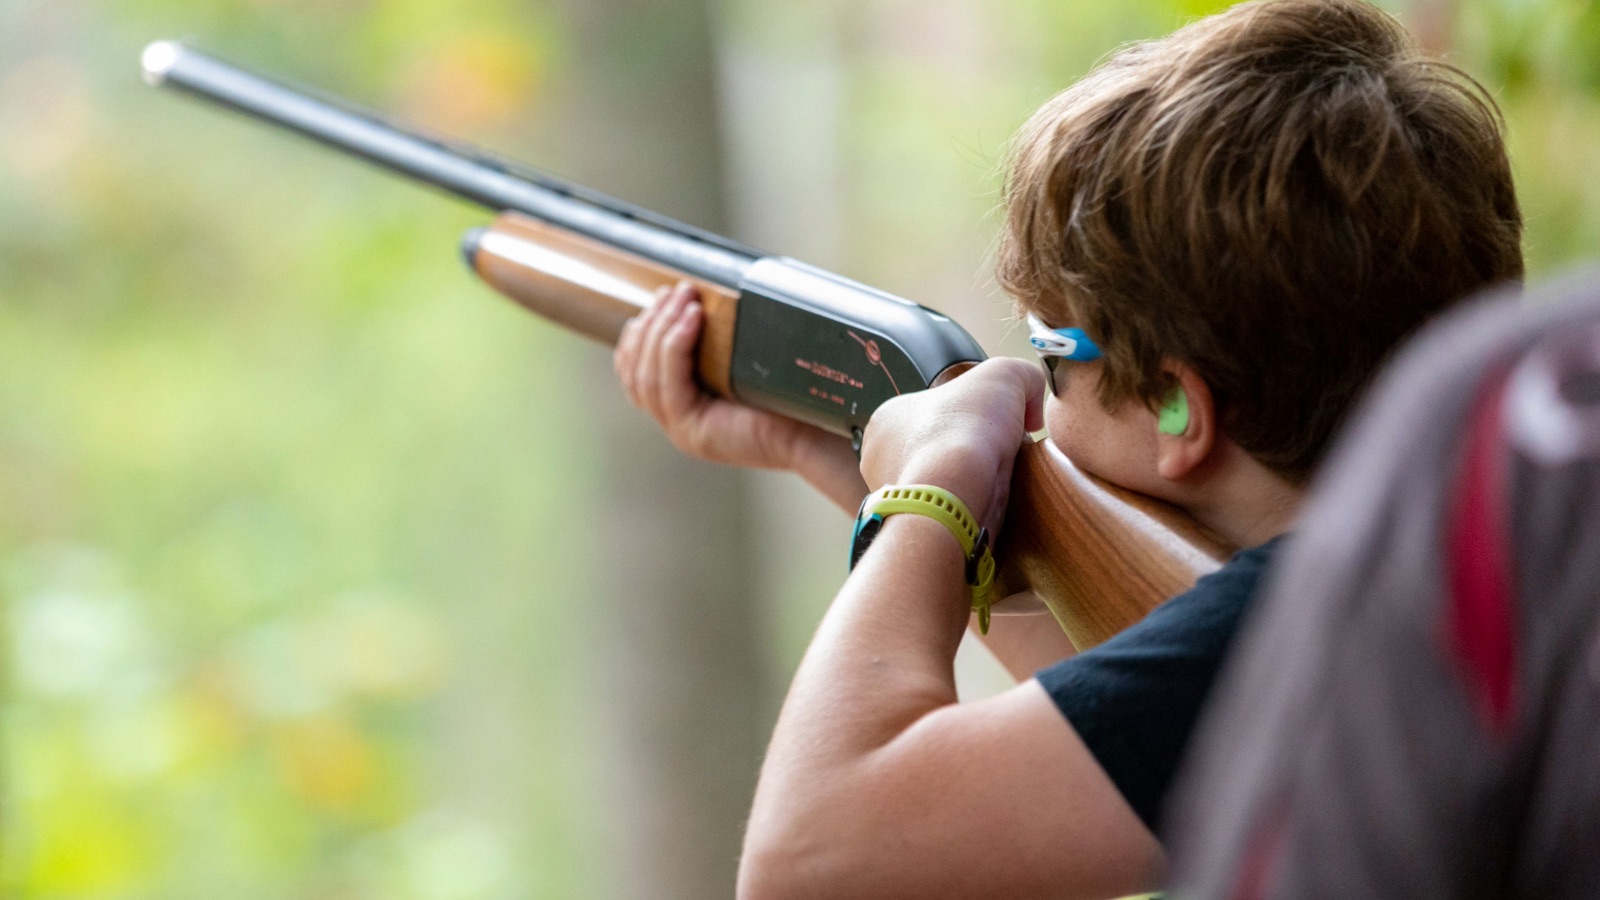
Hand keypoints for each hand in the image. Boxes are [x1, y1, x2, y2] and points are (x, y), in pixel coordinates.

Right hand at [614, 281, 866, 509]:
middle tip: (676, 290)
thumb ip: (719, 342)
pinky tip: (692, 318)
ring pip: (646, 375)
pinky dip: (675, 346)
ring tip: (685, 296)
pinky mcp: (692, 432)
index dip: (640, 334)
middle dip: (651, 323)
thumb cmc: (792, 394)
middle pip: (637, 370)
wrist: (818, 431)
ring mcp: (682, 430)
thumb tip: (701, 297)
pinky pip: (667, 384)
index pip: (637, 372)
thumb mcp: (746, 362)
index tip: (660, 298)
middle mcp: (678, 421)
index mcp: (687, 407)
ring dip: (661, 328)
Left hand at [859, 357, 1044, 533]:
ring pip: (941, 488)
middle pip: (939, 453)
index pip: (936, 417)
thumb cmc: (962, 429)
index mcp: (887, 419)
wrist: (951, 491)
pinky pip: (944, 518)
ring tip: (994, 484)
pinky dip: (968, 513)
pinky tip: (984, 507)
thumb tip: (1032, 412)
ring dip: (971, 486)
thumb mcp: (1005, 376)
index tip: (997, 428)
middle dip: (972, 456)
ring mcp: (892, 497)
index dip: (974, 420)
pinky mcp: (910, 529)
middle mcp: (879, 459)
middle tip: (999, 458)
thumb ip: (1023, 379)